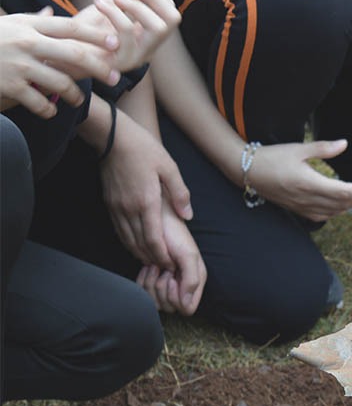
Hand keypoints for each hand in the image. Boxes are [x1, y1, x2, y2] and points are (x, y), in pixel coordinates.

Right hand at [0, 10, 119, 116]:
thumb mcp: (8, 24)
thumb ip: (33, 22)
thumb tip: (51, 13)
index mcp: (28, 25)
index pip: (70, 27)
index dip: (96, 36)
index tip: (116, 44)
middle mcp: (27, 43)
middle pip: (74, 55)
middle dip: (99, 67)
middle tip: (114, 78)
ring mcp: (18, 65)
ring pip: (61, 83)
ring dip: (75, 95)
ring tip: (77, 100)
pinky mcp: (10, 86)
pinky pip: (41, 103)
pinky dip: (50, 110)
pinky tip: (51, 111)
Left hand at [77, 0, 180, 70]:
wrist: (63, 54)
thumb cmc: (85, 31)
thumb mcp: (110, 9)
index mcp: (150, 35)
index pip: (170, 10)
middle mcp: (150, 47)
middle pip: (173, 19)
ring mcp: (139, 56)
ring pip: (158, 28)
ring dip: (137, 6)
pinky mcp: (122, 62)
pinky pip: (127, 34)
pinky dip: (114, 13)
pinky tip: (98, 3)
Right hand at [100, 111, 192, 267]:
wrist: (113, 137)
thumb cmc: (145, 150)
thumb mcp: (169, 168)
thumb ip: (180, 194)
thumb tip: (188, 217)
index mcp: (147, 202)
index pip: (153, 239)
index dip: (162, 255)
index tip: (171, 264)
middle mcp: (129, 209)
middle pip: (139, 244)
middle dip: (152, 259)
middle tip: (163, 268)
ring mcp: (116, 207)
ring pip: (127, 239)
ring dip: (139, 253)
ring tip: (152, 261)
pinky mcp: (109, 203)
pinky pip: (118, 229)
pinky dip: (127, 241)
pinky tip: (135, 245)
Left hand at [135, 199, 205, 314]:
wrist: (157, 220)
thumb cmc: (175, 234)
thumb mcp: (188, 255)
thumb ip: (192, 281)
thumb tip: (186, 305)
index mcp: (196, 282)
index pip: (187, 308)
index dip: (177, 298)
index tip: (172, 278)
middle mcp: (183, 286)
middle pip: (169, 307)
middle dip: (162, 289)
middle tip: (162, 269)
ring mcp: (166, 284)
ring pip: (155, 302)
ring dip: (151, 284)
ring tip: (154, 266)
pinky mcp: (152, 279)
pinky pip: (144, 293)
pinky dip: (142, 281)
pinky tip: (147, 267)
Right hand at [245, 139, 351, 221]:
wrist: (246, 171)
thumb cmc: (272, 156)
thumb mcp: (298, 149)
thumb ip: (323, 148)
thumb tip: (345, 144)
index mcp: (310, 183)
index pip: (345, 191)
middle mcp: (308, 198)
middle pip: (344, 203)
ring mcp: (303, 207)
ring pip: (335, 211)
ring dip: (351, 204)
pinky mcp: (298, 210)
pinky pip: (324, 215)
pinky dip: (337, 210)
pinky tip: (342, 203)